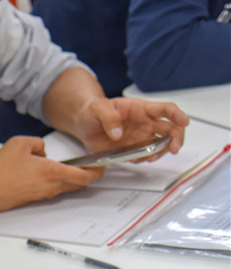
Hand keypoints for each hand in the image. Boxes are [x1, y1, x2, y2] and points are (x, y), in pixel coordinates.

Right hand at [0, 136, 102, 213]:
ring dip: (72, 178)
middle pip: (79, 184)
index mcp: (52, 172)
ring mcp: (43, 194)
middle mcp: (51, 186)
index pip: (85, 176)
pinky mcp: (34, 198)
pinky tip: (48, 172)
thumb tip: (43, 150)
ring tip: (72, 167)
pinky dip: (58, 181)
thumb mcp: (19, 143)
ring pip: (66, 186)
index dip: (97, 171)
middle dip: (89, 175)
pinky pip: (53, 189)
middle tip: (94, 167)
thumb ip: (38, 143)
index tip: (102, 165)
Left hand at [71, 97, 188, 157]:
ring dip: (161, 152)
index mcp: (141, 109)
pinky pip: (145, 155)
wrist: (83, 123)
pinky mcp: (133, 149)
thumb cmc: (93, 111)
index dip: (177, 115)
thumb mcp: (97, 109)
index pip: (165, 109)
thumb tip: (118, 133)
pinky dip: (144, 159)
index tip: (184, 122)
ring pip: (161, 144)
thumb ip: (108, 117)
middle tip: (174, 148)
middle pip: (170, 129)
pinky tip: (135, 159)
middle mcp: (145, 123)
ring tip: (150, 158)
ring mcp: (141, 137)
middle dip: (176, 138)